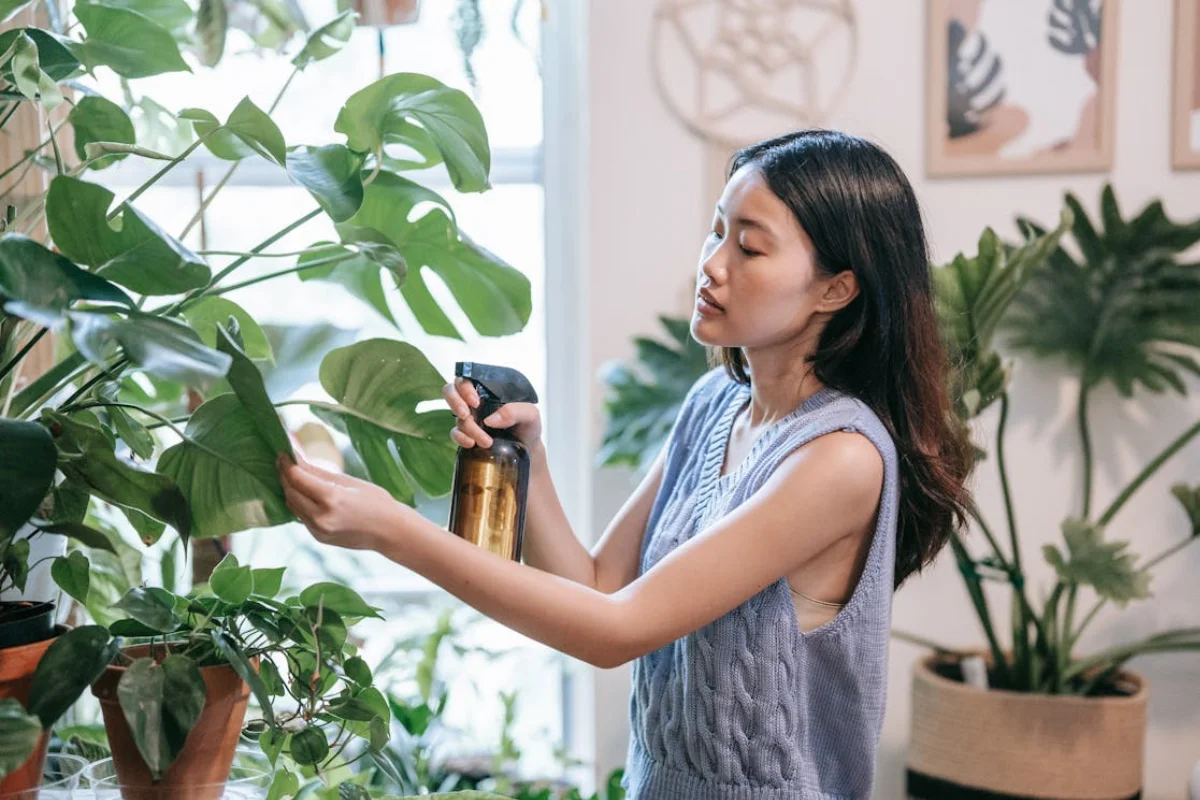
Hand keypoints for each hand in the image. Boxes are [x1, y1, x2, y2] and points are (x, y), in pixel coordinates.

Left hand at [277, 451, 399, 550]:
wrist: (390, 531)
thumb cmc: (376, 501)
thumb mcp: (349, 482)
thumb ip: (320, 473)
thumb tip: (298, 460)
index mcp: (331, 499)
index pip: (297, 478)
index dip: (287, 464)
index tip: (283, 453)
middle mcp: (321, 517)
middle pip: (290, 492)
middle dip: (285, 475)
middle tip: (284, 461)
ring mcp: (319, 530)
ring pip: (293, 506)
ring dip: (290, 490)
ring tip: (292, 475)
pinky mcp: (319, 537)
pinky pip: (302, 517)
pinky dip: (300, 503)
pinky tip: (304, 493)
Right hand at [443, 378, 542, 453]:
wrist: (527, 448)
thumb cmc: (528, 426)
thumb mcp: (530, 415)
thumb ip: (515, 411)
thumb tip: (491, 420)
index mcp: (489, 389)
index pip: (468, 378)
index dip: (465, 387)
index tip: (475, 401)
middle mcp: (476, 400)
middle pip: (451, 391)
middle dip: (455, 402)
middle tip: (466, 414)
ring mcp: (470, 417)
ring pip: (457, 417)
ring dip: (468, 429)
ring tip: (486, 441)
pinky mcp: (467, 433)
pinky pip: (455, 433)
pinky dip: (460, 438)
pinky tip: (471, 444)